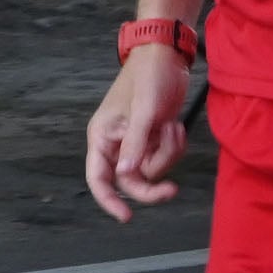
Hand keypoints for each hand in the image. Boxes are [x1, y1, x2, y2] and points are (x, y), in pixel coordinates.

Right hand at [82, 42, 191, 220]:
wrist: (168, 55)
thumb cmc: (149, 76)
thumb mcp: (144, 110)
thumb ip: (136, 143)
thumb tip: (126, 175)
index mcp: (103, 136)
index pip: (98, 178)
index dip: (108, 201)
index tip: (126, 216)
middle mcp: (117, 143)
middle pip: (130, 181)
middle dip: (152, 184)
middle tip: (173, 190)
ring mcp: (136, 142)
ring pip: (151, 170)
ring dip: (167, 154)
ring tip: (171, 127)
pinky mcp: (154, 138)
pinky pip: (165, 158)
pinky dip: (174, 146)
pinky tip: (174, 125)